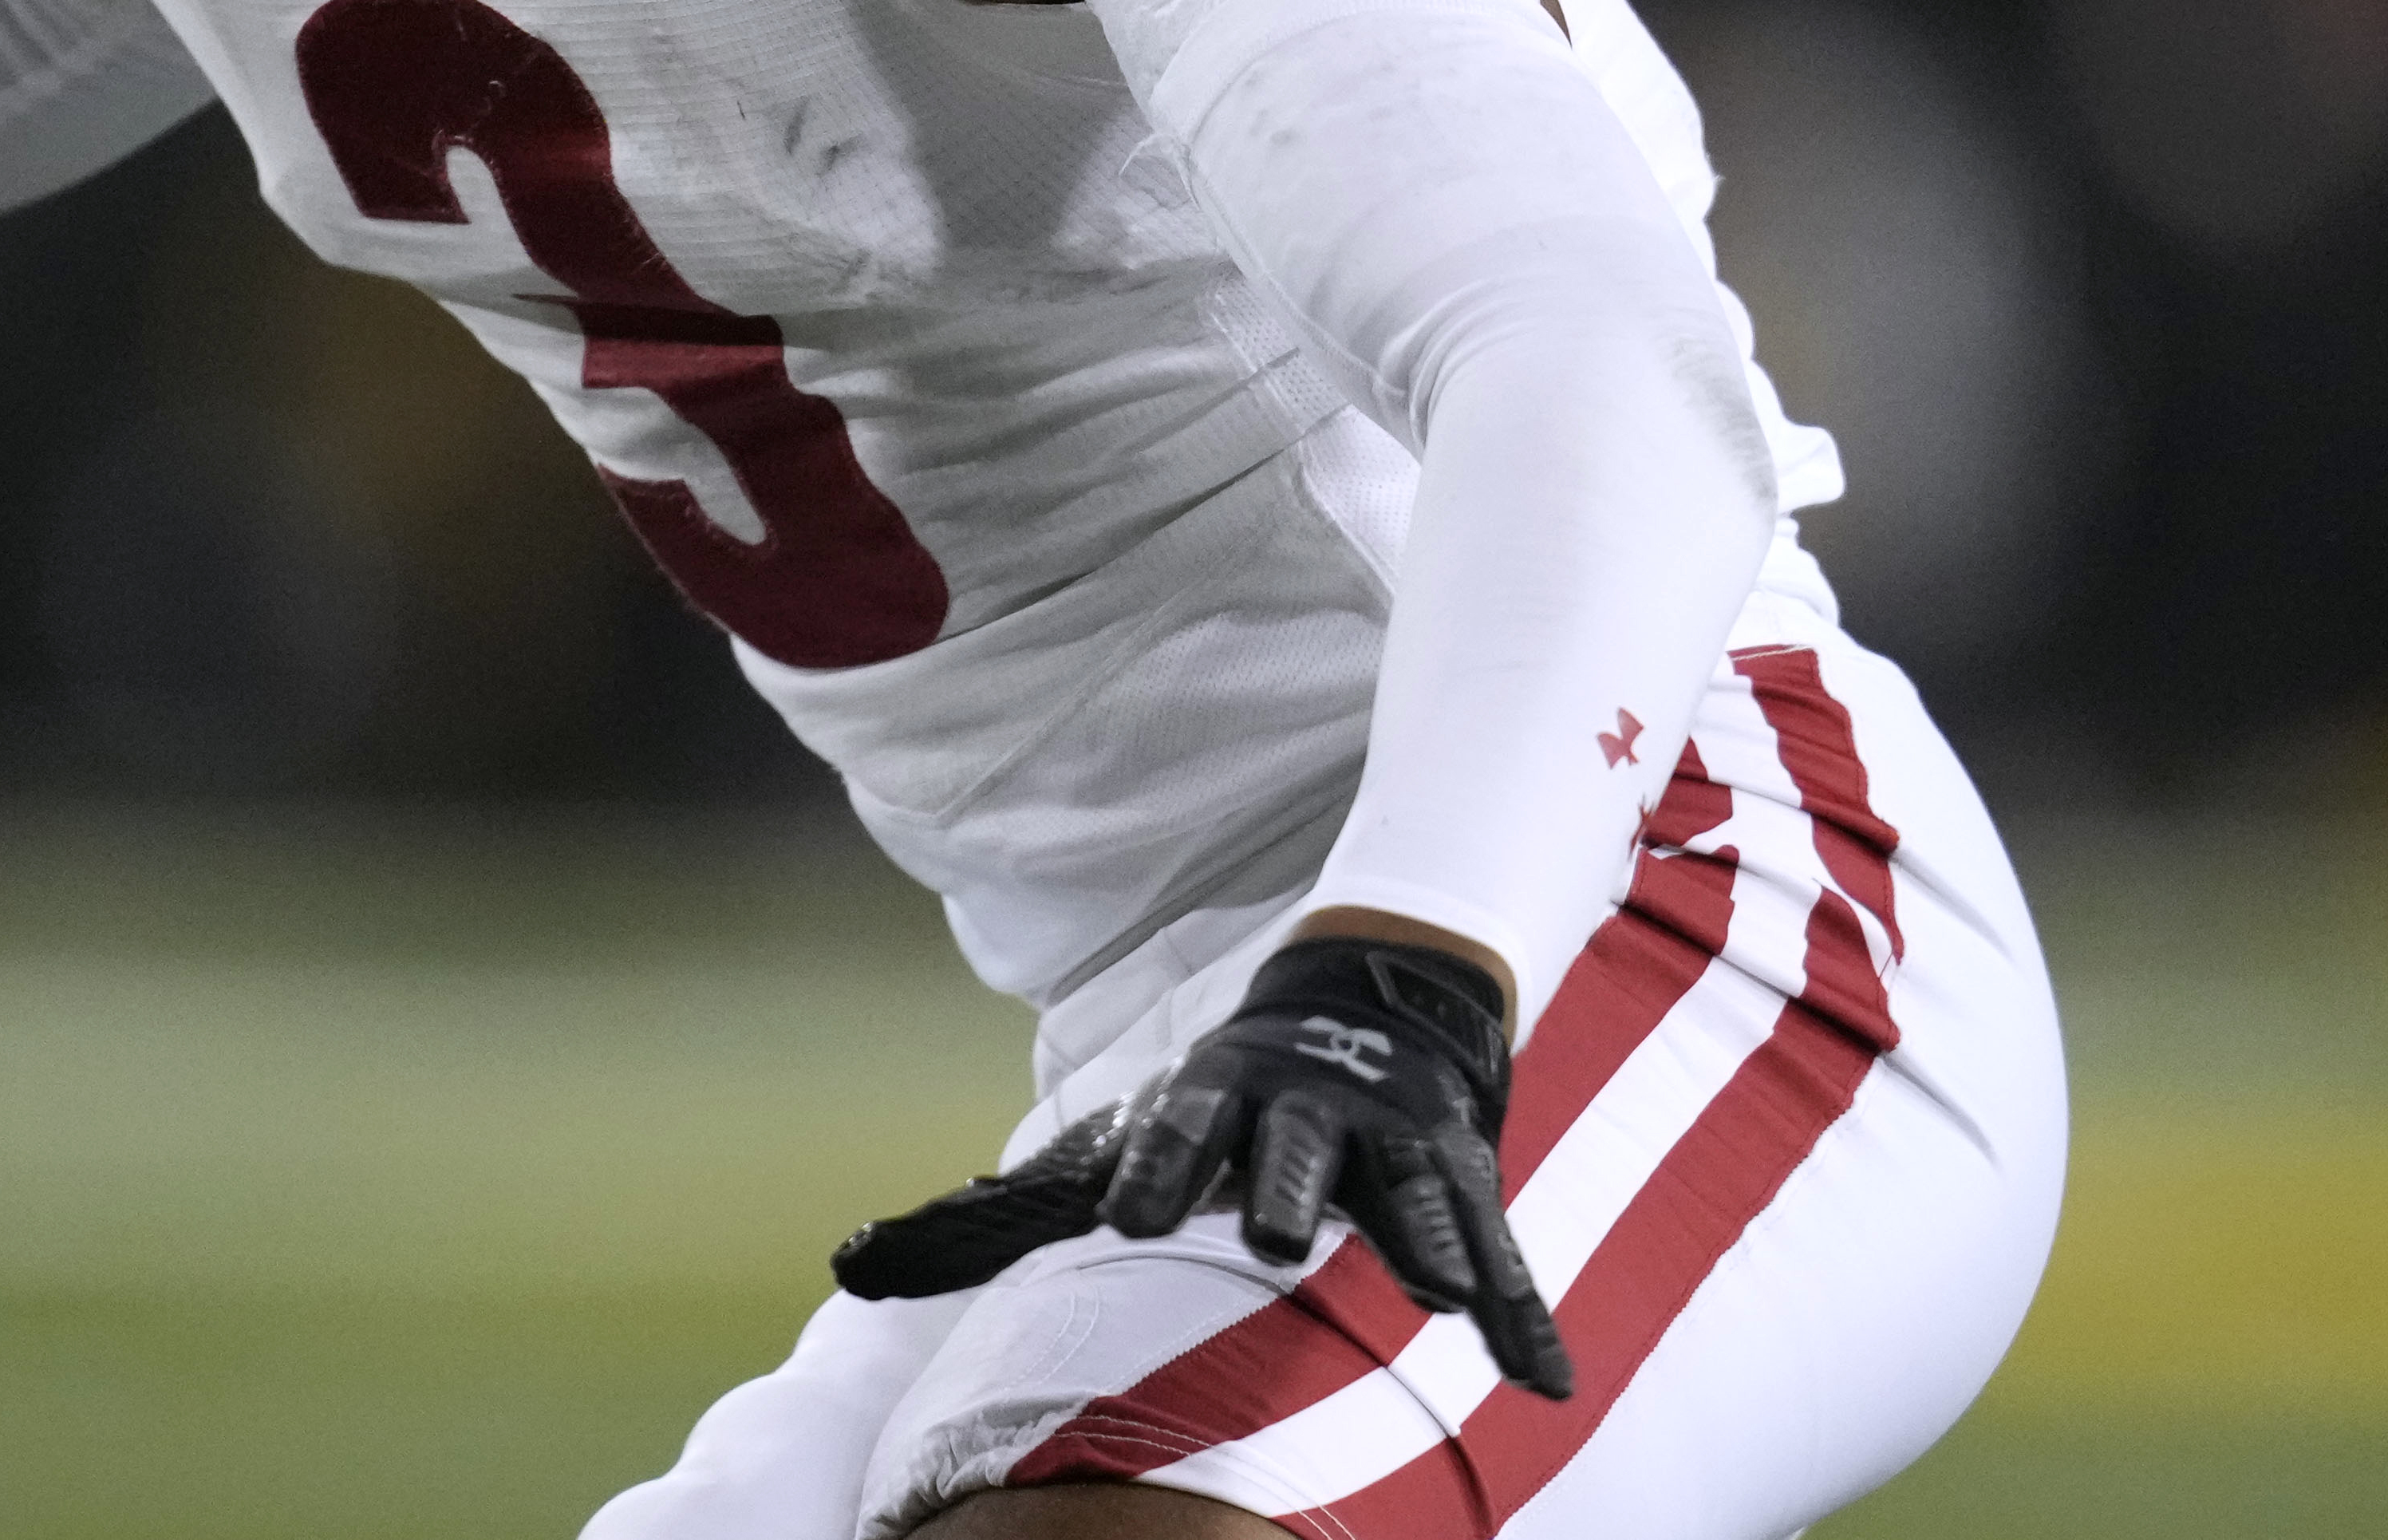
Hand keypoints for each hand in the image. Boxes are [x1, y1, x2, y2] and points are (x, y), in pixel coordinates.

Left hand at [829, 934, 1574, 1398]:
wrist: (1360, 1005)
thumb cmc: (1202, 1117)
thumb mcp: (1093, 1151)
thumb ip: (982, 1222)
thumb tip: (845, 1263)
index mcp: (1208, 1106)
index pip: (1174, 1130)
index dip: (1153, 1165)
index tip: (1128, 1210)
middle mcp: (1303, 1117)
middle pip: (1292, 1147)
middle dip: (1286, 1185)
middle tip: (1280, 1238)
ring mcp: (1391, 1146)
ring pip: (1413, 1193)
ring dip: (1427, 1242)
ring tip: (1442, 1296)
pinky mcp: (1462, 1185)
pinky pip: (1498, 1258)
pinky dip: (1522, 1317)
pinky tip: (1543, 1382)